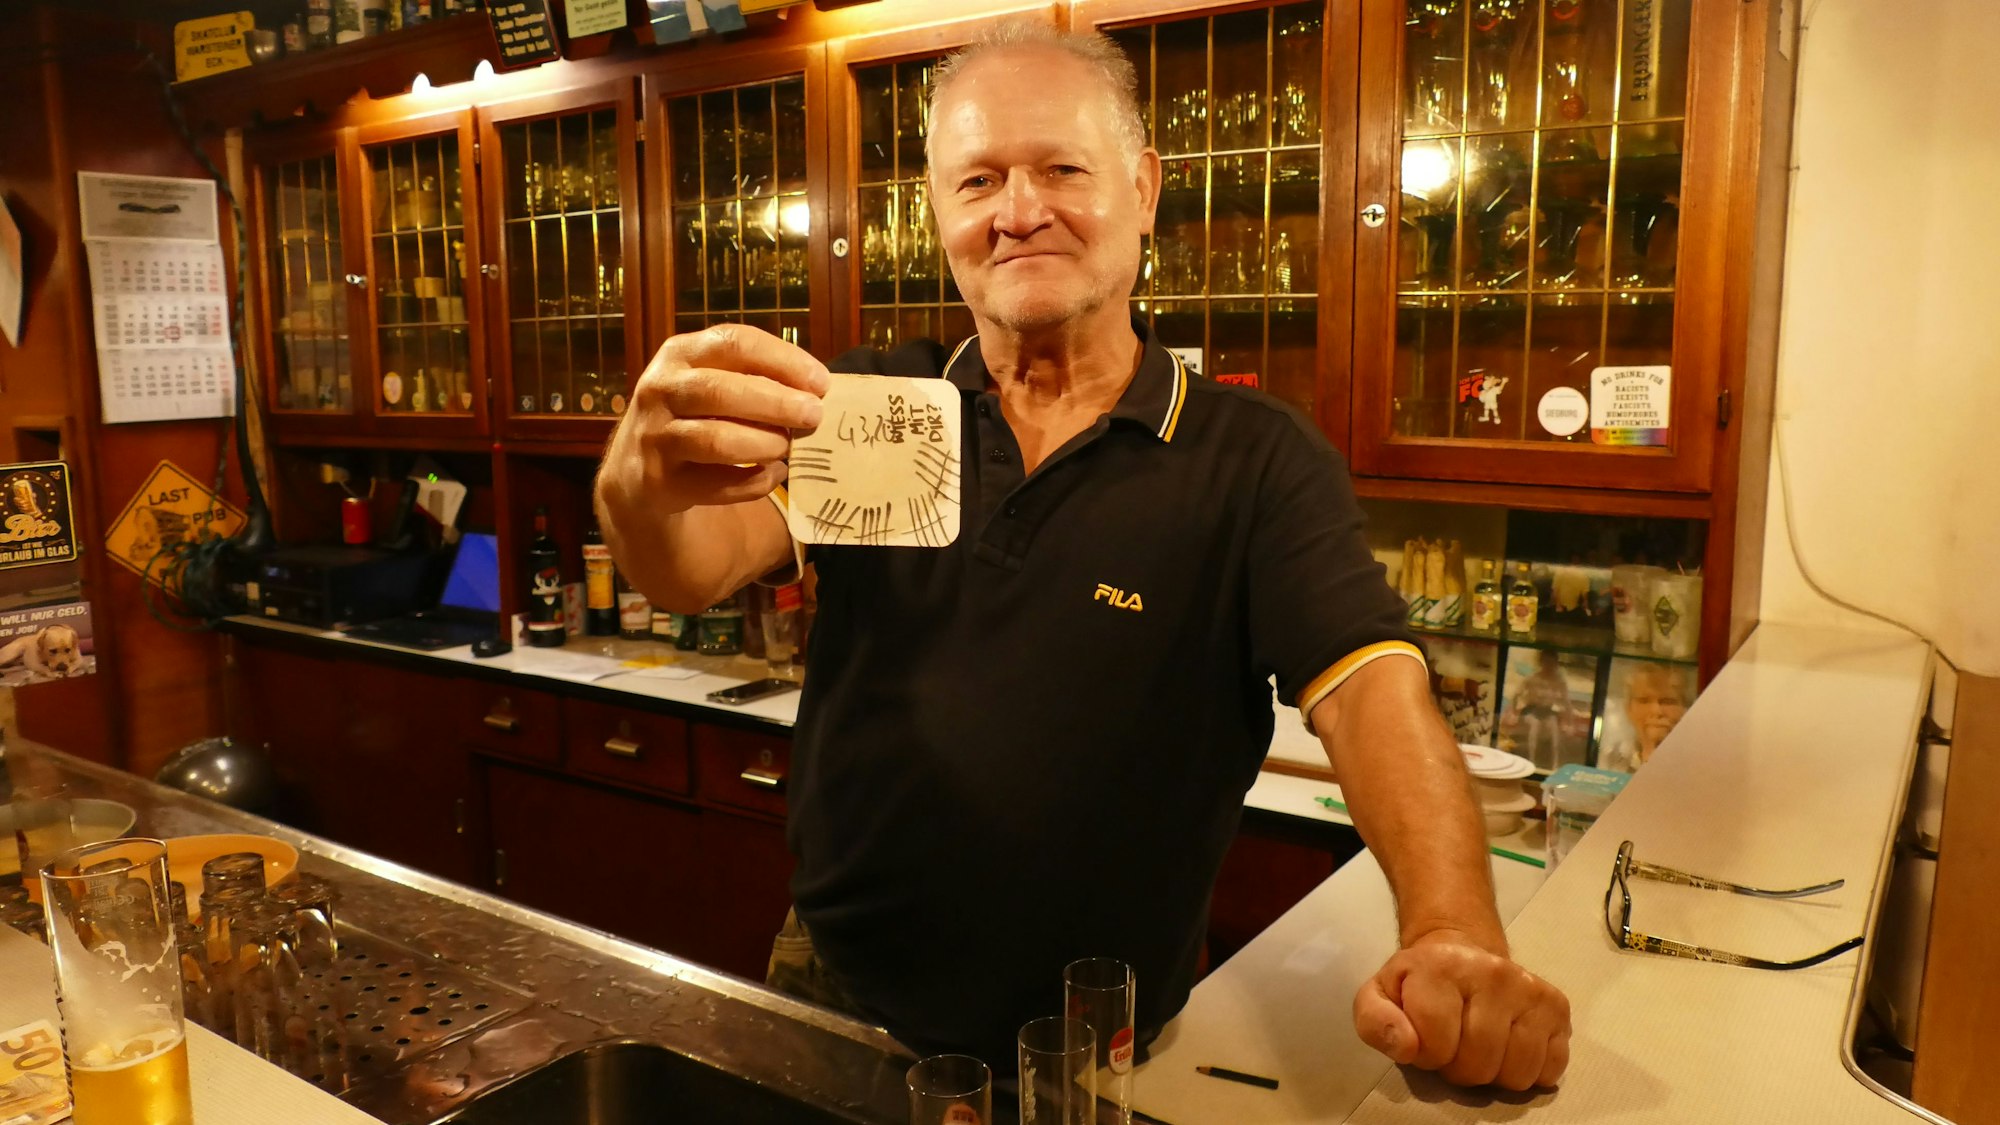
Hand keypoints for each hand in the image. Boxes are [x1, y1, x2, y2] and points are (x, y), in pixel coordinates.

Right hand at [601, 324, 827, 516]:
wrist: (637, 470)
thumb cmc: (693, 416)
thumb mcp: (713, 382)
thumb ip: (756, 379)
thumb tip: (817, 391)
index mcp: (681, 353)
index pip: (734, 343)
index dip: (783, 360)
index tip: (821, 382)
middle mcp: (660, 389)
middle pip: (720, 390)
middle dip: (776, 403)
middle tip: (814, 416)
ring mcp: (654, 435)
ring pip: (715, 439)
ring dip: (763, 444)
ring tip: (788, 447)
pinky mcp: (658, 480)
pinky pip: (714, 484)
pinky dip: (752, 482)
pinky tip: (773, 475)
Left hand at [1353, 930, 1570, 1090]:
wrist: (1460, 955)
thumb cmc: (1418, 985)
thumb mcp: (1378, 996)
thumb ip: (1375, 1022)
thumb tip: (1405, 1046)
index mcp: (1441, 967)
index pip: (1436, 1045)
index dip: (1426, 1054)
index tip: (1425, 1037)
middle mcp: (1493, 972)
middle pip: (1478, 1064)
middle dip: (1459, 1067)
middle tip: (1454, 1045)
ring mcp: (1530, 989)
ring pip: (1516, 1072)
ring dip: (1494, 1073)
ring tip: (1479, 1047)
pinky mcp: (1557, 1007)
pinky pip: (1551, 1068)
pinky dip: (1529, 1072)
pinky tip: (1510, 1048)